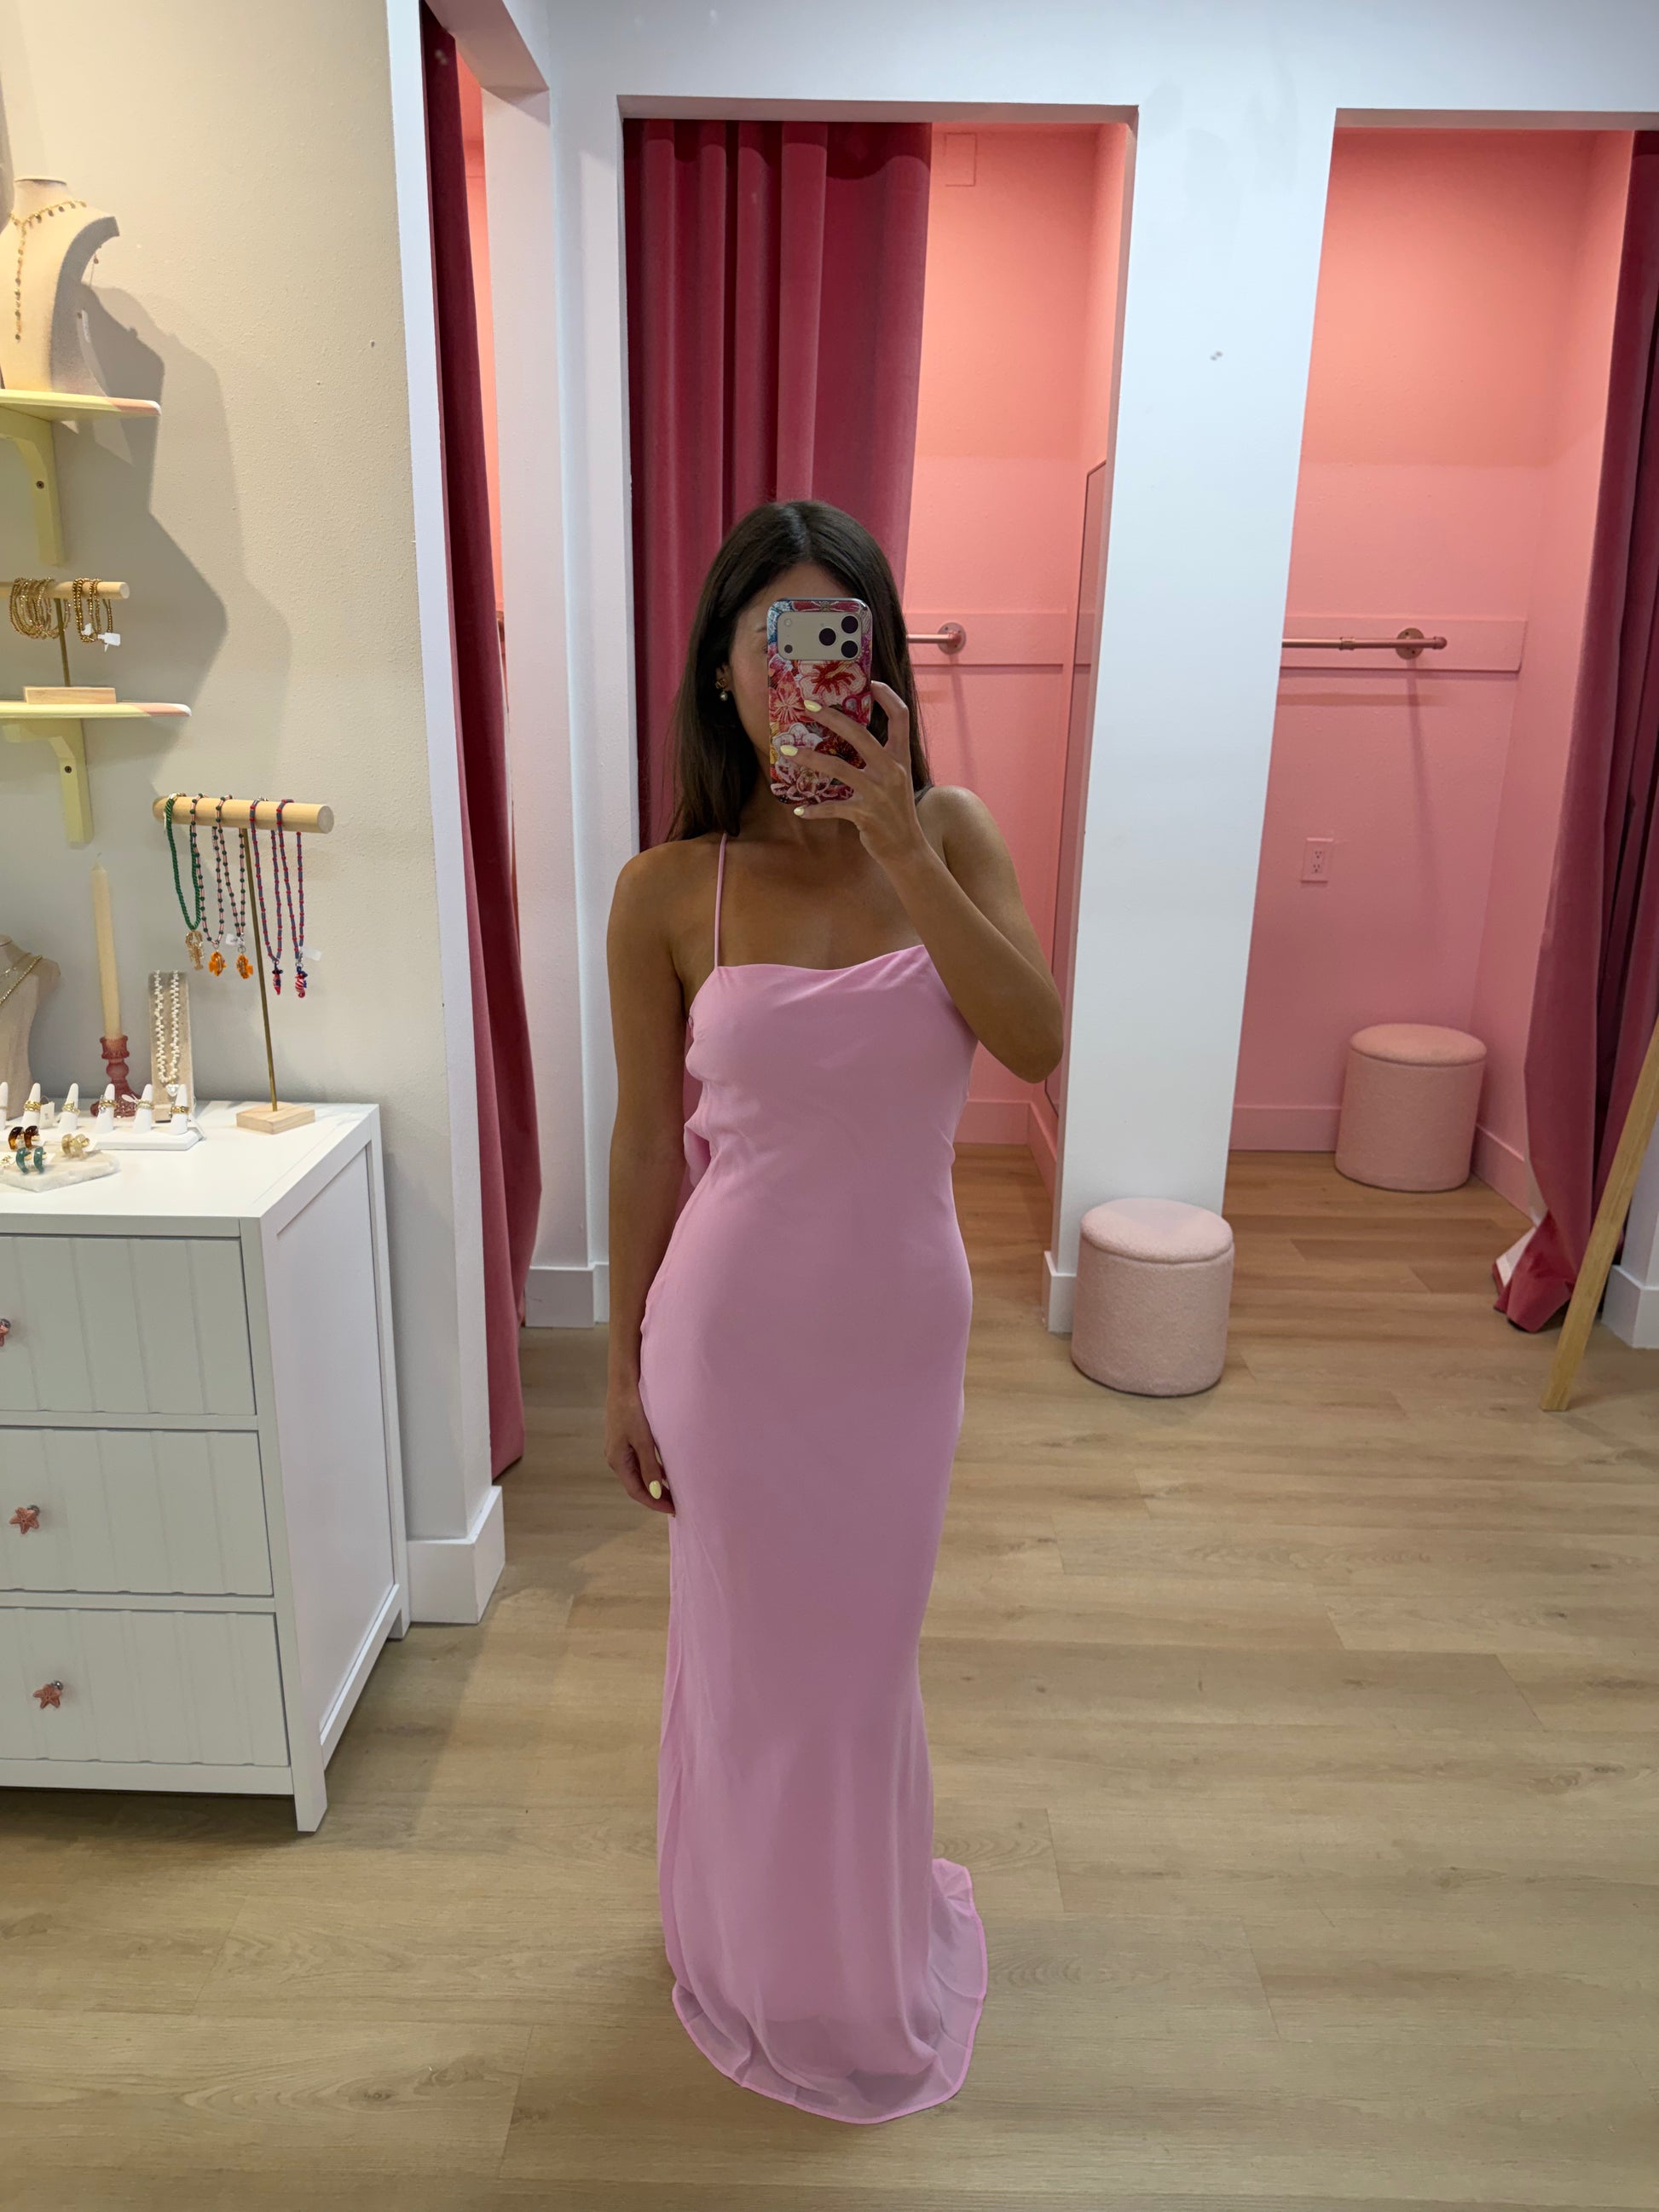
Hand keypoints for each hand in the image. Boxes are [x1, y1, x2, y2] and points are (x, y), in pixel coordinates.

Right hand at [605, 1382, 674, 1514]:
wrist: (624, 1383)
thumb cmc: (633, 1410)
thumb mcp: (644, 1440)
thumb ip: (650, 1467)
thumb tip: (654, 1493)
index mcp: (618, 1461)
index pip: (637, 1491)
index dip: (654, 1503)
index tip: (673, 1510)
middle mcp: (616, 1457)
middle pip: (637, 1484)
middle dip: (655, 1496)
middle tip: (676, 1503)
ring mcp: (619, 1448)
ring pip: (638, 1473)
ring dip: (654, 1484)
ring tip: (673, 1491)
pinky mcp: (625, 1439)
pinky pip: (639, 1461)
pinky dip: (652, 1470)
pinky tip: (665, 1471)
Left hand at [781, 680, 925, 871]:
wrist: (907, 848)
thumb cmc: (897, 811)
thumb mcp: (897, 779)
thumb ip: (882, 758)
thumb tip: (854, 736)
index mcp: (901, 758)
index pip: (901, 717)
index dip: (887, 696)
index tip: (870, 682)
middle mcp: (892, 771)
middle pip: (860, 734)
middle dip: (832, 718)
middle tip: (808, 707)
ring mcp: (878, 793)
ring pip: (838, 768)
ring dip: (809, 758)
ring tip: (787, 752)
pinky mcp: (865, 815)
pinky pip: (833, 808)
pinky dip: (814, 810)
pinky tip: (799, 809)